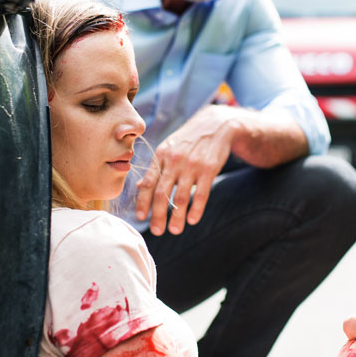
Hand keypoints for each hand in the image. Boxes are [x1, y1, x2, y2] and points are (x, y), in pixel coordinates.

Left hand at [136, 106, 240, 234]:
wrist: (215, 125)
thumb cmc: (188, 141)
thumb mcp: (168, 149)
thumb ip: (155, 168)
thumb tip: (141, 187)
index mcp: (161, 156)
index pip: (148, 183)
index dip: (143, 201)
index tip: (140, 217)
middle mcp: (174, 161)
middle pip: (162, 193)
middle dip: (158, 215)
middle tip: (156, 232)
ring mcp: (192, 165)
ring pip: (181, 197)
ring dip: (177, 217)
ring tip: (175, 230)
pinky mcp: (209, 169)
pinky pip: (201, 193)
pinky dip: (196, 209)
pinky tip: (193, 220)